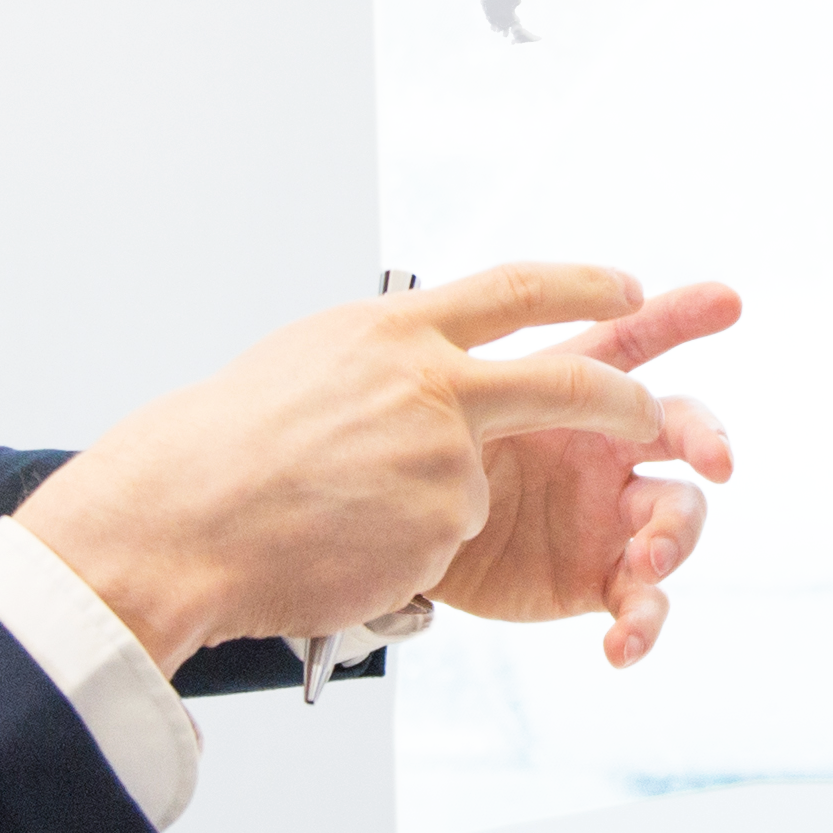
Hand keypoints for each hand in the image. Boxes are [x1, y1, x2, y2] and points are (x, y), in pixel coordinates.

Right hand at [17, 263, 708, 670]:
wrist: (181, 519)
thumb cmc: (226, 448)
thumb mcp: (312, 362)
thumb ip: (386, 360)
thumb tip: (429, 357)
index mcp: (396, 332)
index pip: (515, 291)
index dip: (582, 287)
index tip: (627, 289)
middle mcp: (432, 384)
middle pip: (570, 381)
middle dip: (624, 405)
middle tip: (651, 417)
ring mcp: (444, 456)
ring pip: (481, 483)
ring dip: (430, 505)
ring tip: (341, 509)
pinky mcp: (445, 525)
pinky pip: (448, 539)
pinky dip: (404, 545)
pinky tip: (344, 541)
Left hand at [432, 277, 739, 662]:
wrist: (393, 539)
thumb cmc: (424, 457)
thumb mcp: (451, 411)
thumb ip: (497, 394)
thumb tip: (516, 369)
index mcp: (574, 392)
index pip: (635, 339)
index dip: (681, 315)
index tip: (726, 300)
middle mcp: (607, 448)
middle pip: (683, 429)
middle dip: (709, 439)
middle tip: (719, 459)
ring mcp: (610, 515)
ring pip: (677, 517)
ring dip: (675, 539)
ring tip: (648, 562)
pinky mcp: (598, 578)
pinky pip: (641, 602)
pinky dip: (642, 626)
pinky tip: (623, 645)